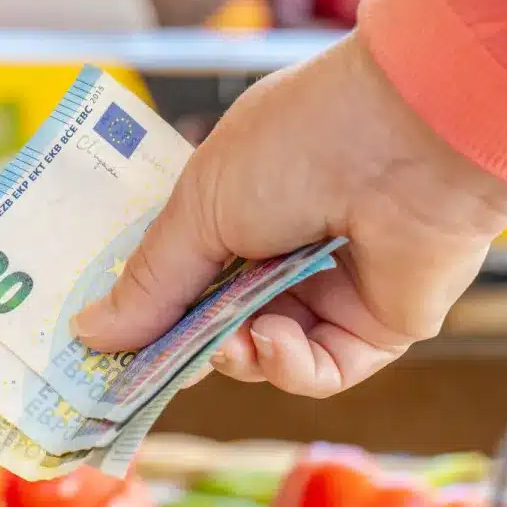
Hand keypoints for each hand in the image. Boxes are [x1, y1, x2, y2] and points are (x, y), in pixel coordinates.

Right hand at [72, 34, 506, 397]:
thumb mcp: (200, 206)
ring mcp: (332, 287)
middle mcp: (285, 246)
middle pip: (217, 322)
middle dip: (185, 345)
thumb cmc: (302, 142)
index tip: (107, 342)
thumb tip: (88, 334)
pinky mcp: (377, 324)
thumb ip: (150, 281)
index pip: (182, 272)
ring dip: (238, 353)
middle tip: (152, 365)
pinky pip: (319, 370)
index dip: (146, 307)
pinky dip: (290, 365)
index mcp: (240, 203)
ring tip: (230, 338)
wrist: (417, 137)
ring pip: (263, 354)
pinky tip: (275, 339)